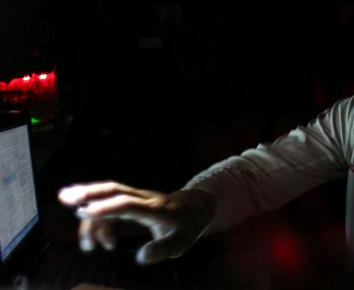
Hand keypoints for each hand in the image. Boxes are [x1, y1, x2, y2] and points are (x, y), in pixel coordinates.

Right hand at [58, 182, 214, 264]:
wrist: (195, 208)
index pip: (128, 205)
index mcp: (156, 210)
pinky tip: (101, 241)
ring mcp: (137, 197)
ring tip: (85, 242)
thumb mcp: (180, 243)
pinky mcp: (132, 199)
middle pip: (115, 190)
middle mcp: (144, 199)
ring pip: (109, 194)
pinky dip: (99, 219)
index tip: (84, 212)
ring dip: (89, 207)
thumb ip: (162, 249)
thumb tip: (141, 257)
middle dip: (89, 193)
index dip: (106, 208)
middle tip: (64, 198)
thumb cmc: (186, 227)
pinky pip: (110, 203)